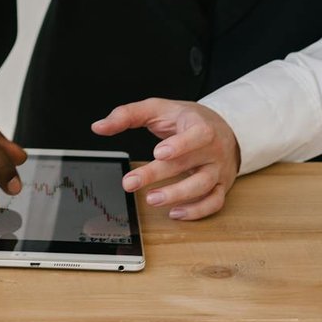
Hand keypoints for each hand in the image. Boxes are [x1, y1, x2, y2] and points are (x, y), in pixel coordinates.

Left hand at [92, 99, 240, 220]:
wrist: (223, 128)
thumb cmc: (187, 119)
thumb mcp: (159, 108)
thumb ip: (128, 115)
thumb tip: (98, 127)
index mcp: (201, 125)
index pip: (198, 134)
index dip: (181, 144)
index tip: (158, 153)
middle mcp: (213, 149)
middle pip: (189, 163)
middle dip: (158, 174)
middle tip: (130, 183)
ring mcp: (218, 169)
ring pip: (203, 186)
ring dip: (177, 195)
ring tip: (151, 199)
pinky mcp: (221, 185)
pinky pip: (214, 203)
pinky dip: (196, 211)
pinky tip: (175, 213)